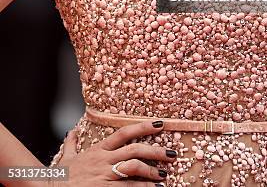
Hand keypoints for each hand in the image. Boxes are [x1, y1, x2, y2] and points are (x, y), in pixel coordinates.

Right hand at [57, 121, 176, 185]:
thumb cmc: (59, 177)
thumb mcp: (66, 158)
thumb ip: (72, 144)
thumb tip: (71, 132)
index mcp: (98, 150)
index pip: (124, 133)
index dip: (143, 126)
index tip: (160, 123)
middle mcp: (103, 161)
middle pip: (134, 150)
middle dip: (155, 151)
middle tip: (172, 154)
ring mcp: (104, 176)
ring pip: (133, 168)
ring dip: (151, 172)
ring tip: (164, 176)